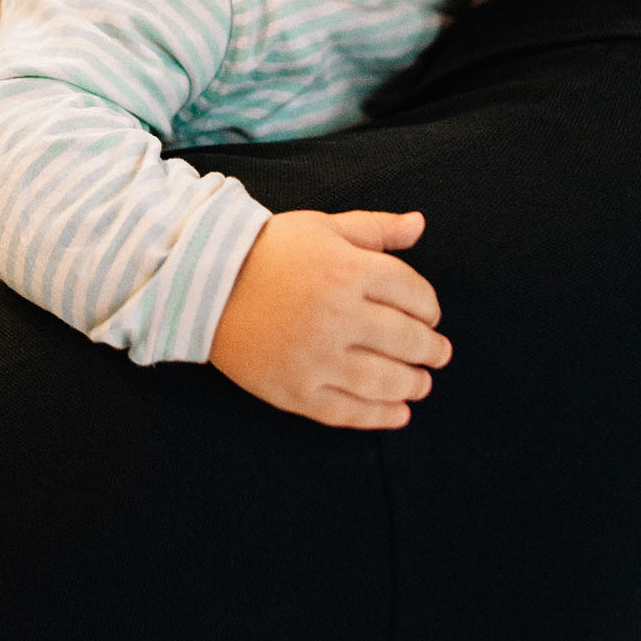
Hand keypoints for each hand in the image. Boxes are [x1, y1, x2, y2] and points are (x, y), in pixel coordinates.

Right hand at [209, 208, 449, 429]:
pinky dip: (380, 416)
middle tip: (437, 354)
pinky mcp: (295, 390)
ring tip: (421, 384)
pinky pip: (348, 412)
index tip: (429, 315)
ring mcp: (316, 357)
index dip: (430, 308)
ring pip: (385, 380)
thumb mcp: (323, 227)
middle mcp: (337, 315)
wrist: (203, 281)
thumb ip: (376, 228)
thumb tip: (421, 223)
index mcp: (348, 270)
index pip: (414, 295)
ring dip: (414, 385)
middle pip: (407, 340)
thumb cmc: (269, 250)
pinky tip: (398, 413)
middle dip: (431, 349)